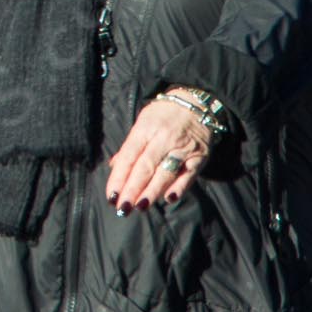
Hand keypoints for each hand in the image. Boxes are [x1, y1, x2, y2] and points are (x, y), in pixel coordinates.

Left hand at [105, 93, 214, 213]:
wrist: (196, 103)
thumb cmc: (163, 116)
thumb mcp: (143, 123)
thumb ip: (130, 146)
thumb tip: (114, 166)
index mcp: (145, 129)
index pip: (129, 156)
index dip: (119, 177)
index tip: (111, 196)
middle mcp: (163, 138)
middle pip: (145, 166)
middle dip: (132, 189)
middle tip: (123, 208)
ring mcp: (182, 148)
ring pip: (166, 172)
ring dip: (152, 191)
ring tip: (140, 206)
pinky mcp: (199, 156)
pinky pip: (189, 174)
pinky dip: (179, 187)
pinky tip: (168, 198)